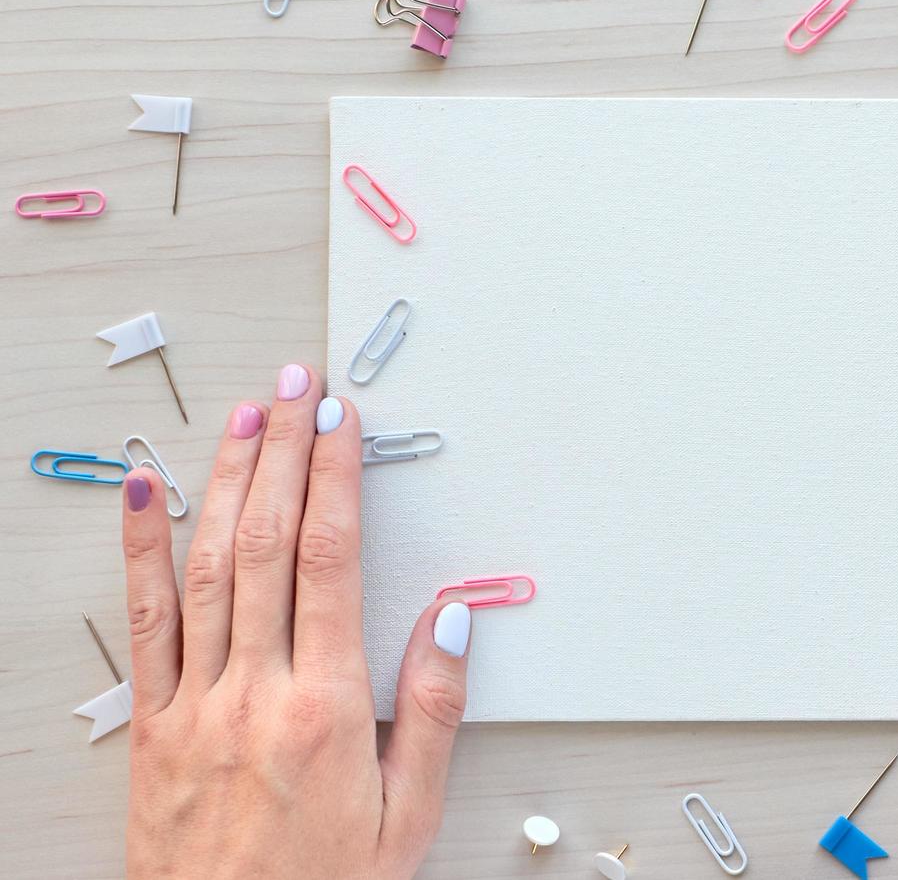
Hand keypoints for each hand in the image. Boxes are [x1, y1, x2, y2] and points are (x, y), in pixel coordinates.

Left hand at [120, 364, 471, 878]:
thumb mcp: (411, 814)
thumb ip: (434, 708)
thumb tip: (452, 616)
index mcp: (327, 707)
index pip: (330, 561)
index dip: (335, 479)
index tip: (341, 425)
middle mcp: (255, 692)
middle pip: (268, 544)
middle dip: (283, 453)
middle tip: (296, 390)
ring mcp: (194, 704)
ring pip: (206, 567)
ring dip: (224, 482)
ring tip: (242, 419)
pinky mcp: (152, 726)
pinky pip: (143, 624)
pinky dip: (139, 552)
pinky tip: (141, 496)